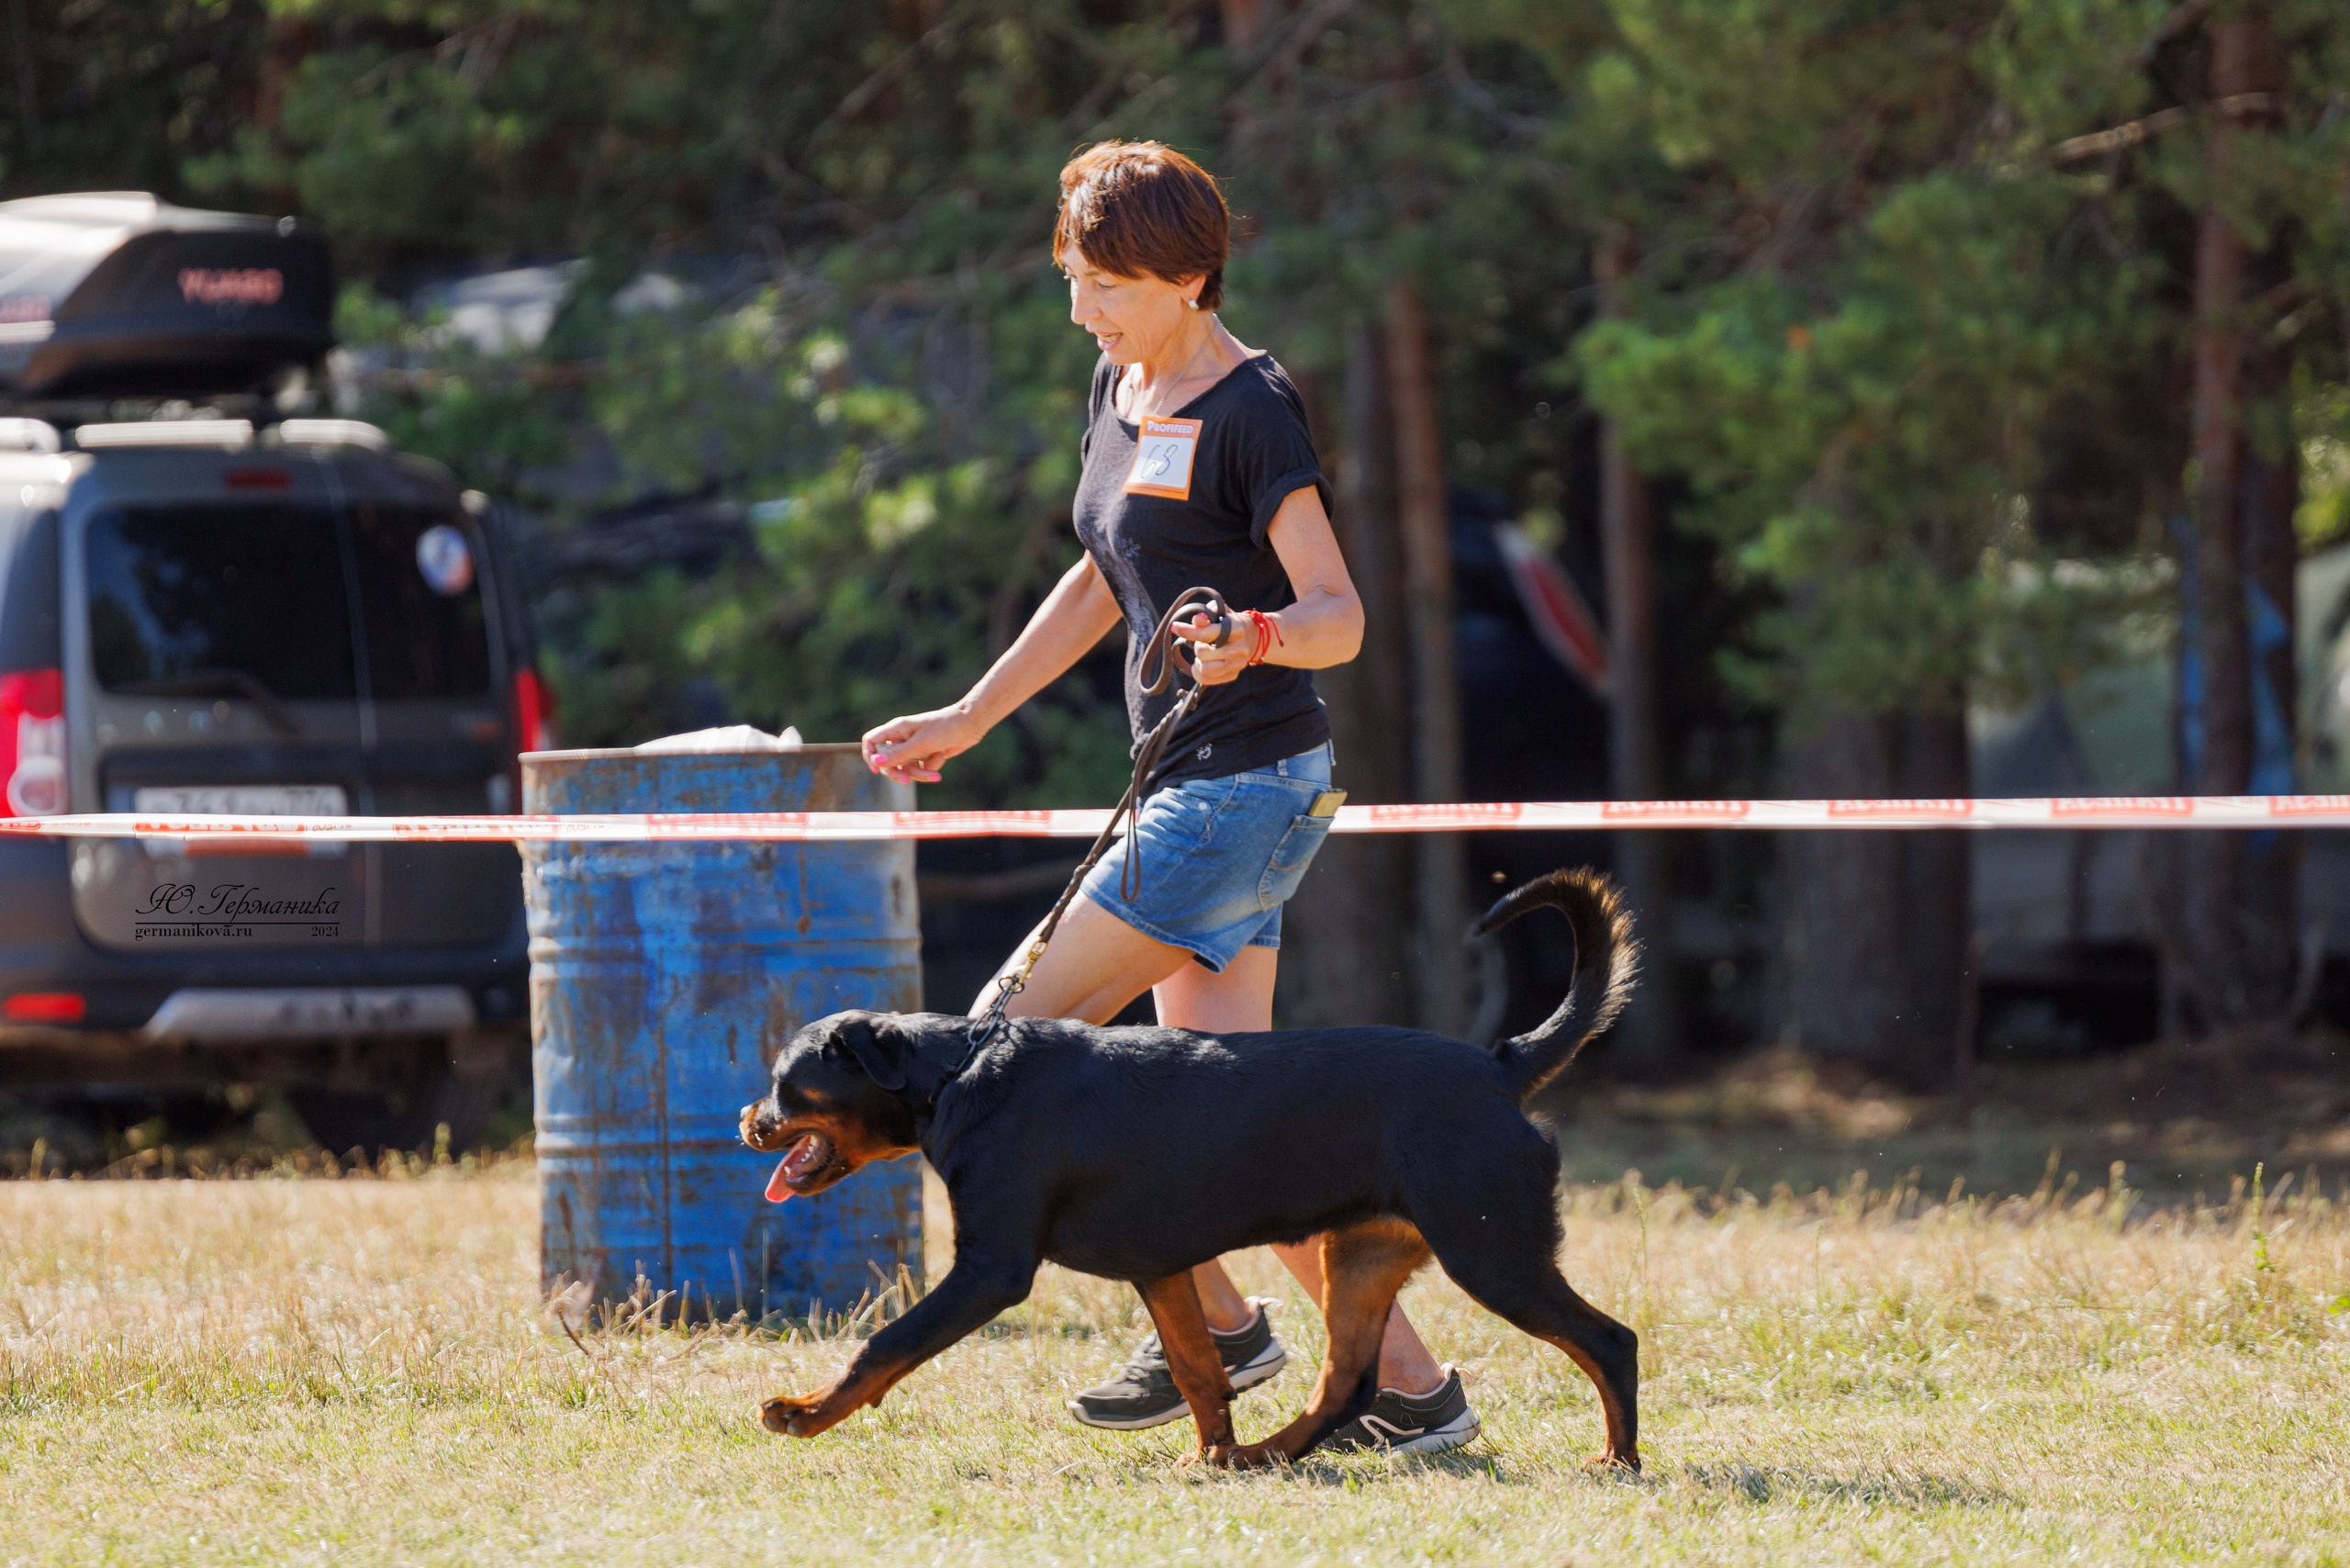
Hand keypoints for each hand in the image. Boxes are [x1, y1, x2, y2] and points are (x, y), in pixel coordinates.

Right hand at [862, 706, 984, 783]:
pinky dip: (930, 768)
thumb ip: (897, 754)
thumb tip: (875, 762)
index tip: (876, 770)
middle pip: (887, 761)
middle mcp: (902, 738)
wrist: (970, 725)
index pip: (871, 741)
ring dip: (920, 773)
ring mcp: (914, 748)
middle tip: (908, 780)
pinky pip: (920, 769)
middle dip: (899, 772)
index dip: (870, 756)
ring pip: (906, 769)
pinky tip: (942, 756)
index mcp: (896, 729)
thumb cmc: (945, 728)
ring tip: (935, 774)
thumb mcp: (920, 744)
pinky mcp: (926, 755)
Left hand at [1169, 610, 1264, 686]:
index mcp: (1237, 629)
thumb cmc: (1227, 622)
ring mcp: (1237, 664)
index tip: (1175, 627)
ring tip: (1204, 653)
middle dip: (1197, 646)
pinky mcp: (1233, 675)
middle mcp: (1240, 648)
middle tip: (1202, 642)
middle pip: (1202, 653)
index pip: (1207, 633)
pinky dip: (1199, 672)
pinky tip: (1203, 663)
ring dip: (1198, 661)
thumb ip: (1207, 614)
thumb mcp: (1218, 612)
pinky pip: (1206, 680)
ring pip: (1204, 669)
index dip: (1188, 631)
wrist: (1249, 637)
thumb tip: (1196, 620)